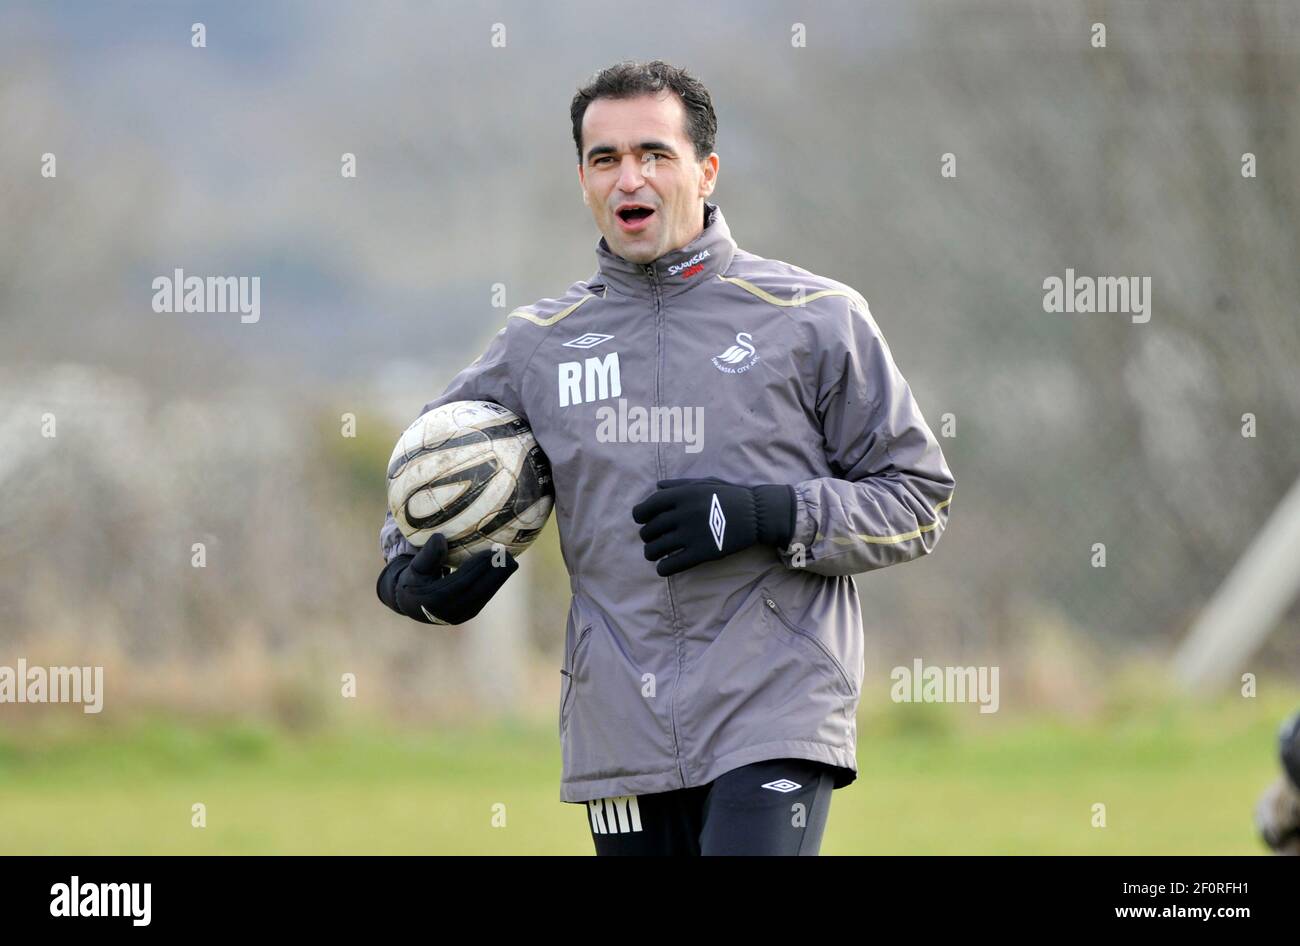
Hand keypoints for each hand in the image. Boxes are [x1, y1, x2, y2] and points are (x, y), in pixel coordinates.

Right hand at [376, 533, 518, 624]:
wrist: (411, 603)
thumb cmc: (413, 579)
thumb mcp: (414, 567)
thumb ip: (426, 555)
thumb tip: (440, 537)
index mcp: (432, 600)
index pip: (460, 584)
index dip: (476, 569)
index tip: (490, 552)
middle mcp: (447, 612)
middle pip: (476, 591)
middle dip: (494, 574)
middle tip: (508, 555)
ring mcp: (459, 616)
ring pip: (483, 596)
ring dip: (498, 578)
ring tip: (510, 560)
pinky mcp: (467, 614)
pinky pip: (483, 598)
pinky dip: (494, 583)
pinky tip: (504, 569)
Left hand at [632, 477, 794, 576]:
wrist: (756, 514)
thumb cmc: (730, 496)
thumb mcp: (704, 483)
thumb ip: (678, 485)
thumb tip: (656, 487)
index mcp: (681, 495)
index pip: (645, 508)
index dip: (639, 517)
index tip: (642, 521)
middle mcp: (682, 513)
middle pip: (648, 531)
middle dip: (647, 537)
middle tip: (652, 540)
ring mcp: (691, 534)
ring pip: (655, 550)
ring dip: (651, 553)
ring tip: (656, 554)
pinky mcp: (701, 553)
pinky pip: (670, 565)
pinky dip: (663, 568)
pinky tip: (665, 567)